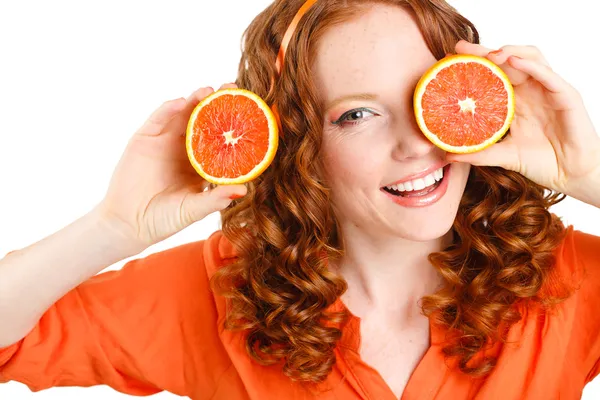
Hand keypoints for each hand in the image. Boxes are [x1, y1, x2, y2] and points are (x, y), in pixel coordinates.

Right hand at [94, 83, 246, 250]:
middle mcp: (187, 147)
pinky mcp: (145, 138)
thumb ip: (216, 199)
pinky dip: (169, 109)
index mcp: (203, 162)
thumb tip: (244, 190)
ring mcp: (166, 140)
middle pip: (205, 118)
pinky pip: (159, 119)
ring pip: (183, 113)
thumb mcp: (193, 209)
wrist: (129, 223)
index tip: (251, 112)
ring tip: (209, 91)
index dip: (234, 124)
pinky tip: (181, 103)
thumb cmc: (165, 219)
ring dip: (196, 99)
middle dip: (219, 102)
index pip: (222, 138)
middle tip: (233, 88)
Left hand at [446, 40, 599, 205]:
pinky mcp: (566, 96)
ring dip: (509, 51)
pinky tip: (512, 62)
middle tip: (460, 47)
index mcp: (515, 101)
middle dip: (484, 52)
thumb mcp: (503, 156)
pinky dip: (530, 65)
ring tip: (487, 54)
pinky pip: (548, 75)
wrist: (570, 176)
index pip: (492, 74)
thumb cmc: (542, 162)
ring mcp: (548, 90)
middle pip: (507, 61)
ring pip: (530, 58)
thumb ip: (478, 153)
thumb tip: (448, 155)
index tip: (448, 60)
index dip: (473, 65)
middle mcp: (531, 90)